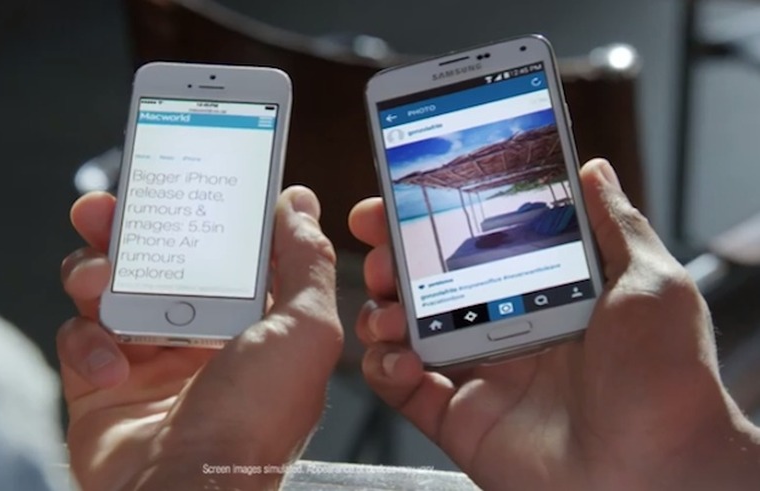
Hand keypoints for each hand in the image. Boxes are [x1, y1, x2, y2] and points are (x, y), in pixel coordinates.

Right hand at [58, 186, 342, 490]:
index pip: (223, 249)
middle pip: (159, 260)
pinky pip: (79, 337)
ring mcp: (150, 356)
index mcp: (252, 318)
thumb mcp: (305, 330)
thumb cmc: (255, 419)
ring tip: (97, 280)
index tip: (183, 180)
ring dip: (96, 273)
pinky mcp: (103, 381)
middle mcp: (201, 334)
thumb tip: (300, 205)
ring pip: (111, 287)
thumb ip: (308, 262)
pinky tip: (109, 363)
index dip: (203, 214)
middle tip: (106, 211)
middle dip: (130, 230)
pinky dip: (85, 343)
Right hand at [349, 159, 759, 490]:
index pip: (471, 249)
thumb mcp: (649, 282)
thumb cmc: (666, 378)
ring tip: (390, 311)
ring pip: (404, 334)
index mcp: (539, 294)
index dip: (432, 224)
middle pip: (426, 287)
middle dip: (391, 261)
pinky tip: (402, 356)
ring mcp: (480, 375)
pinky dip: (386, 368)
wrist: (659, 472)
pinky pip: (404, 390)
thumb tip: (592, 171)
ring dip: (382, 313)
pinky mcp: (461, 419)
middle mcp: (504, 330)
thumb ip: (613, 224)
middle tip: (380, 250)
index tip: (399, 201)